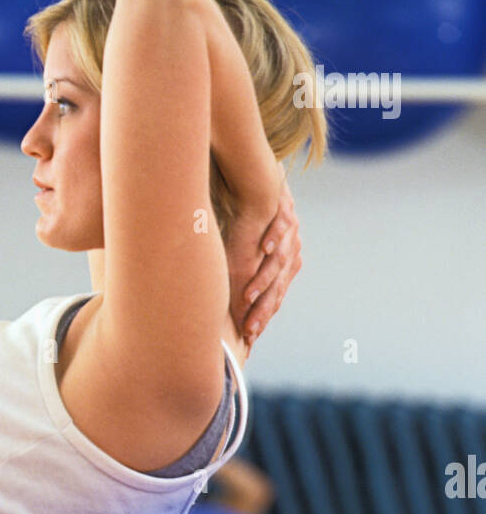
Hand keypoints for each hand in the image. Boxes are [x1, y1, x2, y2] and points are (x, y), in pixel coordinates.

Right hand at [224, 165, 301, 349]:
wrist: (262, 175)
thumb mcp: (247, 250)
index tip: (250, 337)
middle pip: (277, 285)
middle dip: (263, 309)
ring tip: (249, 297)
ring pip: (278, 261)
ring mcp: (290, 230)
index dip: (263, 315)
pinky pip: (280, 225)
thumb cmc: (249, 215)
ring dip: (263, 280)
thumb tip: (223, 301)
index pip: (275, 295)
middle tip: (250, 330)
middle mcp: (291, 249)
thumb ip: (241, 275)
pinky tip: (265, 249)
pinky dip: (274, 238)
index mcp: (285, 263)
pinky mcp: (284, 208)